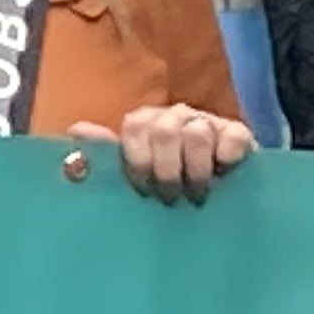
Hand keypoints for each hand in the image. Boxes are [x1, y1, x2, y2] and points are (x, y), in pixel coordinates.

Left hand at [73, 104, 252, 205]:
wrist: (215, 195)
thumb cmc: (165, 185)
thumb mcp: (133, 174)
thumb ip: (106, 153)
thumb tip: (76, 130)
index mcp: (146, 123)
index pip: (135, 126)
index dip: (137, 159)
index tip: (143, 188)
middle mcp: (174, 117)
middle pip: (164, 130)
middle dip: (165, 170)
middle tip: (170, 197)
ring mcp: (207, 123)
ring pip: (196, 133)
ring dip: (195, 169)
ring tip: (196, 193)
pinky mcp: (237, 134)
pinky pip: (232, 136)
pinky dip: (226, 156)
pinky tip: (223, 174)